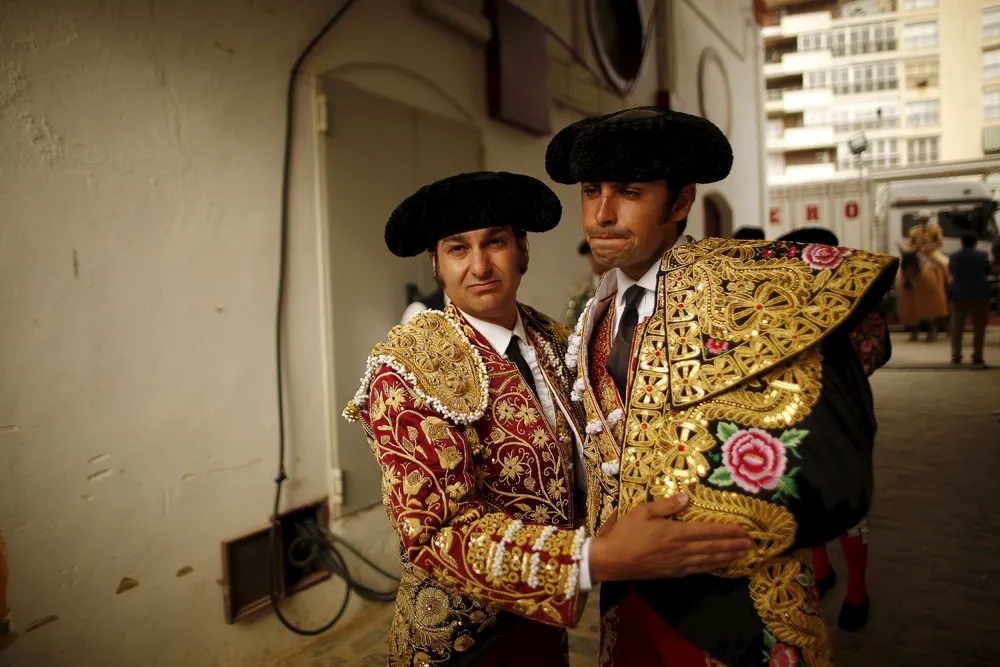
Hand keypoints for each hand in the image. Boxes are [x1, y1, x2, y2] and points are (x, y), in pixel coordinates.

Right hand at [587, 494, 751, 582]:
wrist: (611, 561)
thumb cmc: (625, 533)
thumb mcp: (642, 511)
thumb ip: (666, 505)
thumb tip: (687, 497)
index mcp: (675, 532)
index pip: (708, 531)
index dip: (727, 531)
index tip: (744, 530)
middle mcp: (681, 550)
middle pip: (713, 547)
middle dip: (734, 545)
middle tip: (752, 544)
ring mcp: (678, 564)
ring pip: (709, 560)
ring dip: (727, 557)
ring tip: (743, 554)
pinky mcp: (673, 573)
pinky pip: (698, 570)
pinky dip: (712, 567)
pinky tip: (719, 565)